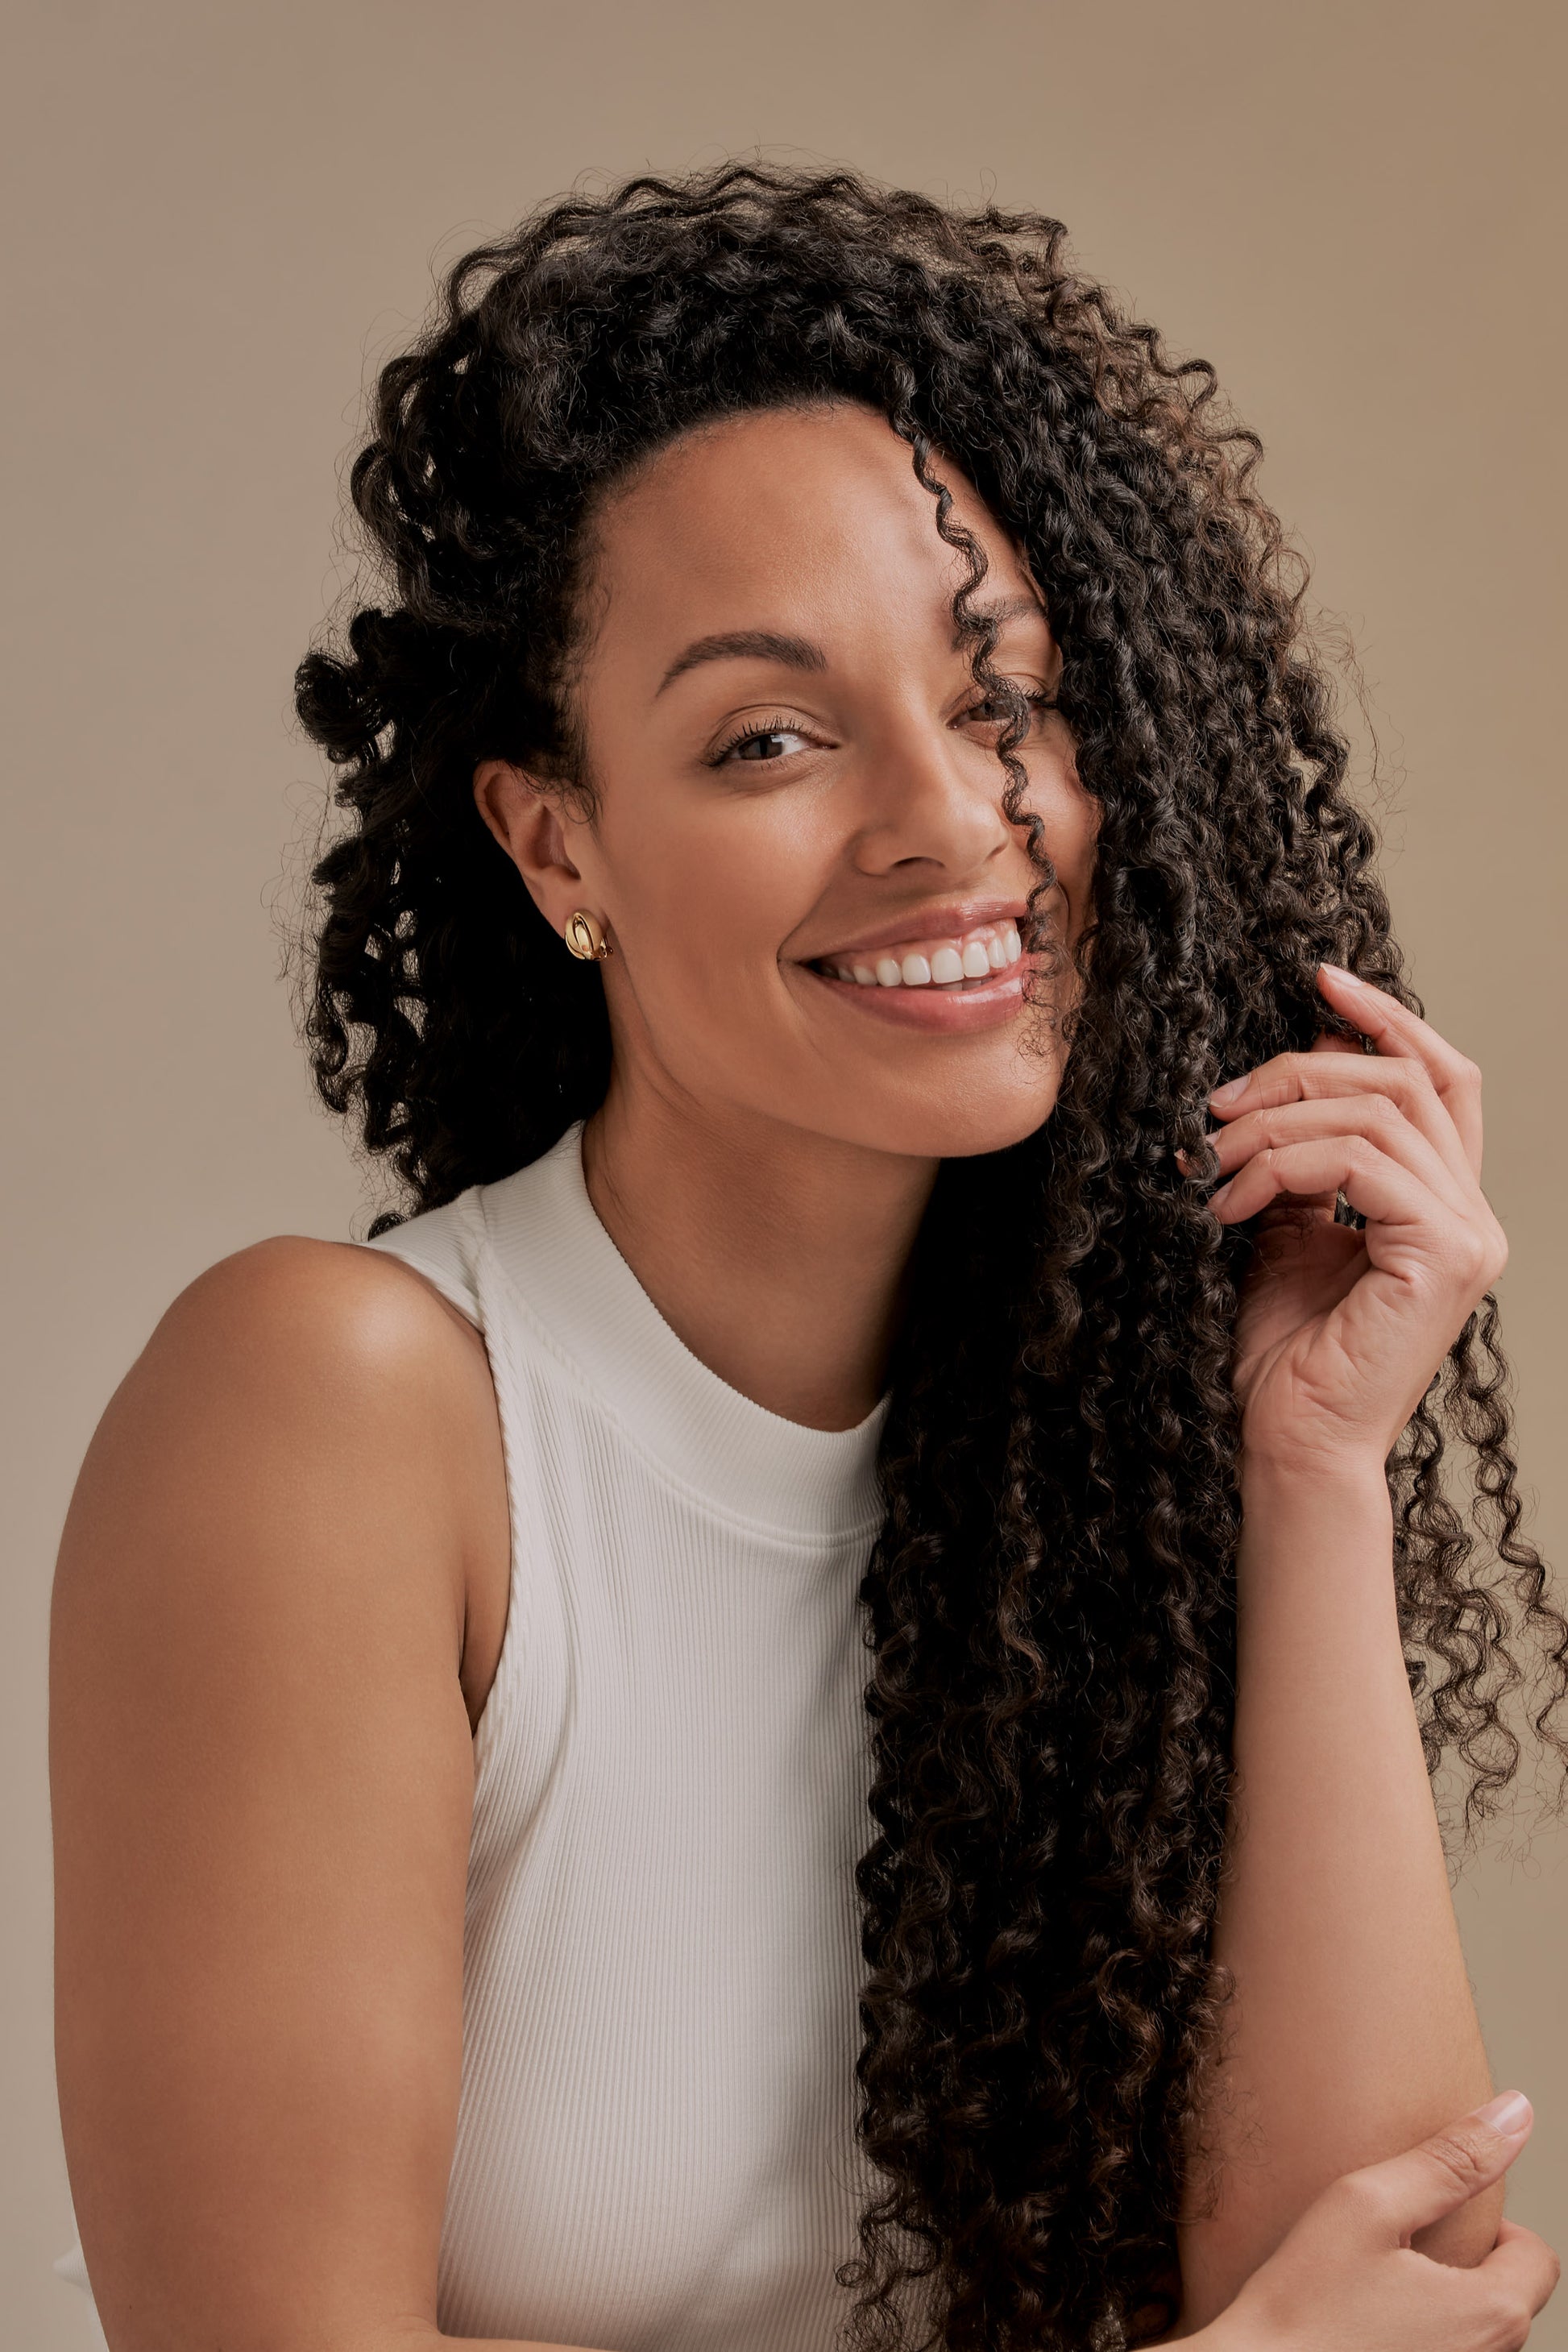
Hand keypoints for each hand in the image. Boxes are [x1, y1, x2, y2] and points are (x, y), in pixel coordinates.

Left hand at [1178, 964, 1506, 1472]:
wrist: (1288, 1443)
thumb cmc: (1282, 1358)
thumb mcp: (1284, 1234)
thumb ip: (1299, 1166)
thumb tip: (1266, 1093)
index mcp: (1440, 1203)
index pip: (1439, 1076)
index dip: (1385, 1019)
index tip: (1317, 980)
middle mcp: (1471, 1213)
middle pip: (1401, 1080)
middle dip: (1300, 1069)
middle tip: (1220, 1104)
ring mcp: (1466, 1235)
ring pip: (1375, 1111)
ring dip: (1275, 1122)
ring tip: (1212, 1164)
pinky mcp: (1442, 1255)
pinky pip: (1359, 1162)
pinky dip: (1282, 1167)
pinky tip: (1231, 1204)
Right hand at [1199, 2092, 1558, 2351]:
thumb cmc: (1301, 2306)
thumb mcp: (1367, 2206)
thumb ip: (1449, 2159)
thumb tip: (1515, 2113)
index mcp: (1492, 2314)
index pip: (1537, 2256)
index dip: (1488, 2226)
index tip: (1422, 2223)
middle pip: (1509, 2295)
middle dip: (1464, 2266)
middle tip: (1391, 2254)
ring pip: (1477, 2330)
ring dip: (1443, 2305)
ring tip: (1375, 2292)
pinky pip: (1449, 2351)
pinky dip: (1422, 2335)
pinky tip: (1367, 2329)